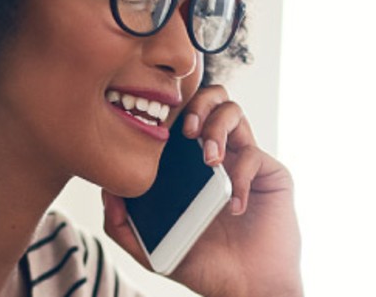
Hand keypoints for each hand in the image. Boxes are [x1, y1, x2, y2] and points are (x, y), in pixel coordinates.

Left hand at [101, 84, 302, 296]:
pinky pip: (254, 155)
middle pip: (210, 98)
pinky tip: (235, 208)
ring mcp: (244, 161)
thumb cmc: (203, 267)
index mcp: (188, 165)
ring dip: (217, 127)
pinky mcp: (270, 174)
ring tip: (209, 159)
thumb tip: (105, 190)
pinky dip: (241, 177)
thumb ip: (121, 225)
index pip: (178, 117)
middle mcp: (217, 155)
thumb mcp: (150, 249)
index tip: (156, 126)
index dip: (168, 111)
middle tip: (187, 129)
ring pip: (234, 111)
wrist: (246, 287)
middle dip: (198, 102)